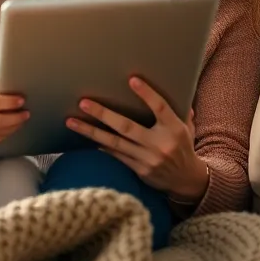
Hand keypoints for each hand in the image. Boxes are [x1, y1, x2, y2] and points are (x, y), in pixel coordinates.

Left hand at [66, 77, 208, 202]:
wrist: (187, 180)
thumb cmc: (184, 147)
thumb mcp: (187, 128)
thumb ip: (180, 110)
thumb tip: (177, 88)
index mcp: (174, 129)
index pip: (160, 107)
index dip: (147, 94)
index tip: (132, 79)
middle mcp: (160, 143)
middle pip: (127, 126)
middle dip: (103, 114)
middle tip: (83, 103)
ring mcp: (148, 158)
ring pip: (115, 143)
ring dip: (91, 132)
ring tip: (72, 122)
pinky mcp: (140, 170)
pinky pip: (117, 156)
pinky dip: (102, 147)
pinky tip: (87, 139)